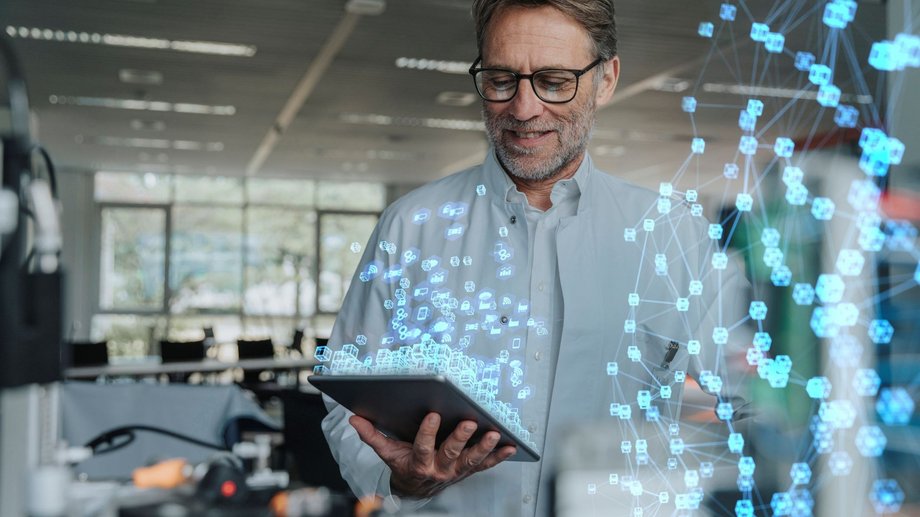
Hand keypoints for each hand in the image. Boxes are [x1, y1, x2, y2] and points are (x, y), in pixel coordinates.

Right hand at [349, 412, 515, 498]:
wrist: (416, 489)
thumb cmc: (403, 465)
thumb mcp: (386, 452)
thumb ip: (372, 435)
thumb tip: (354, 419)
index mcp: (418, 463)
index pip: (422, 447)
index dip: (427, 432)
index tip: (432, 414)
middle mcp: (440, 469)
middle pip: (451, 453)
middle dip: (461, 438)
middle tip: (470, 422)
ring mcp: (456, 471)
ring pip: (472, 460)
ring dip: (484, 447)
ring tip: (494, 434)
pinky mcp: (468, 470)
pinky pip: (485, 465)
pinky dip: (498, 456)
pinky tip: (510, 445)